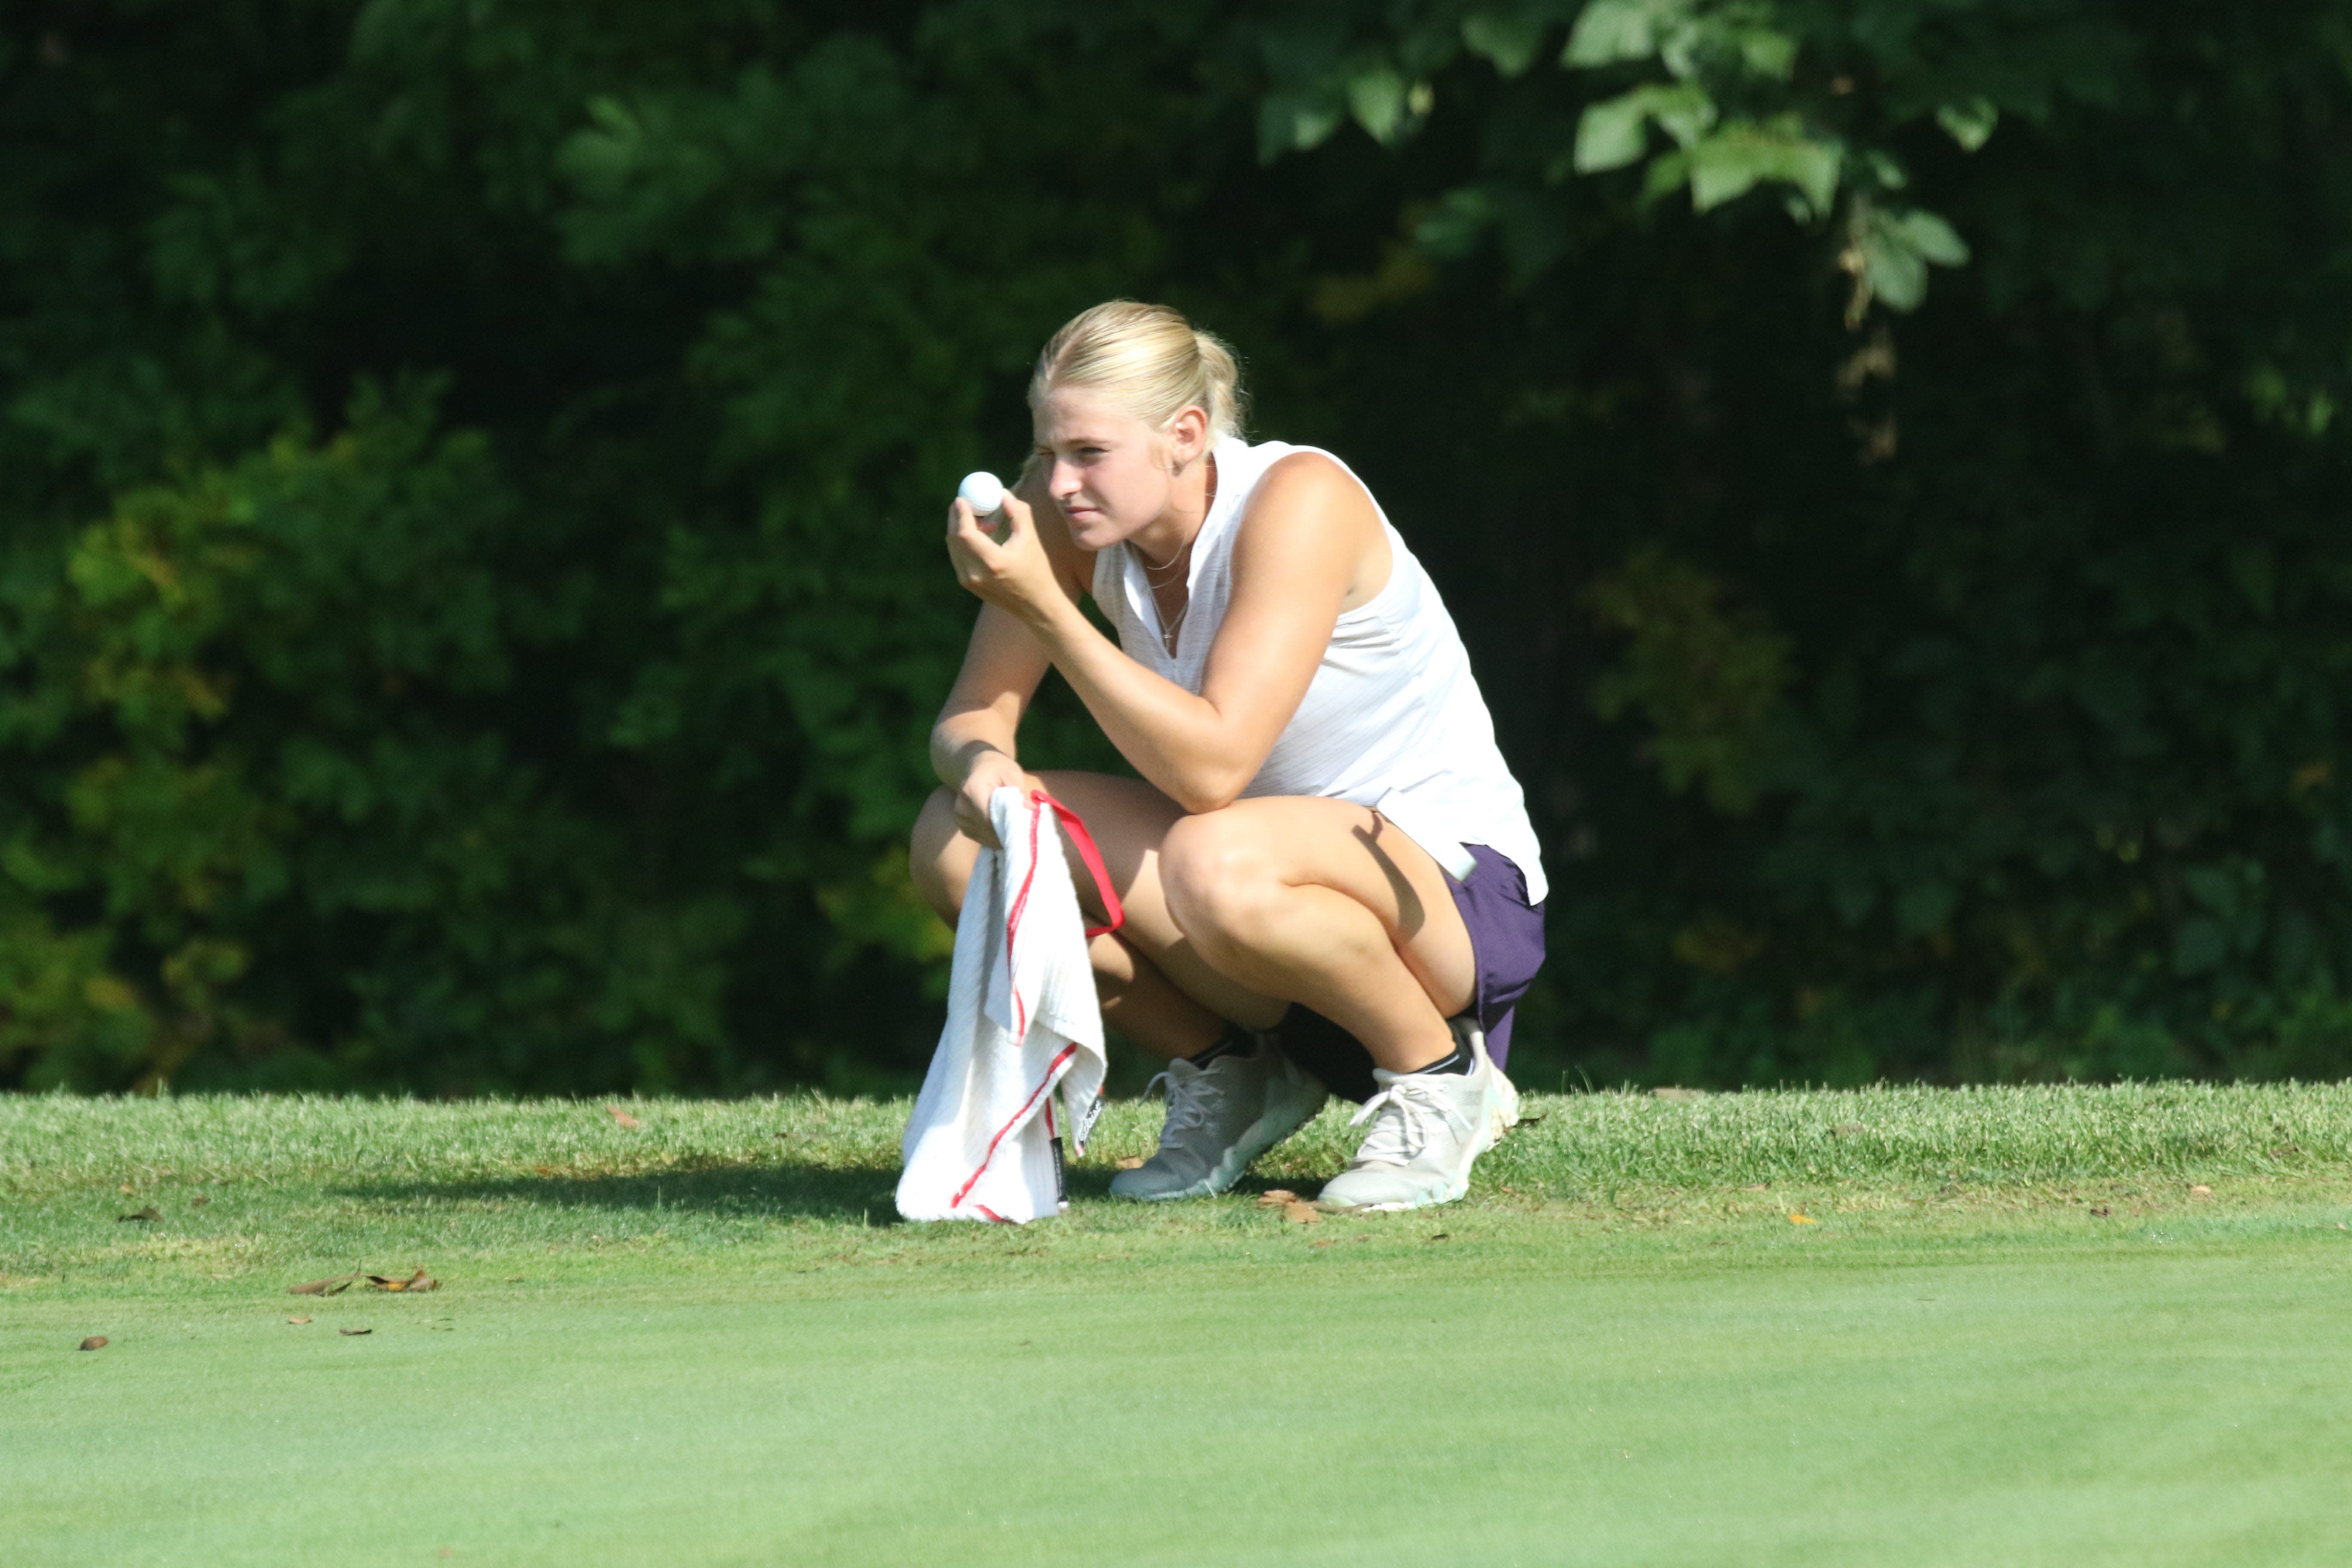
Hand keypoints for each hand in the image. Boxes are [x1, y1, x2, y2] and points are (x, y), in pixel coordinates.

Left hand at [946, 492, 1060, 624]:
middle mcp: (975, 574)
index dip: (961, 513)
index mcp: (992, 562)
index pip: (965, 533)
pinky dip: (964, 543)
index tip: (963, 498)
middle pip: (954, 538)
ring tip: (985, 523)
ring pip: (954, 547)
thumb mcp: (1030, 539)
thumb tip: (1002, 493)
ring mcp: (969, 582)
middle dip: (957, 517)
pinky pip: (958, 557)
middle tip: (967, 503)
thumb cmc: (1037, 571)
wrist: (1036, 606)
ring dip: (962, 530)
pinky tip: (983, 537)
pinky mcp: (968, 585)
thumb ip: (1017, 512)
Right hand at [953, 746, 1028, 849]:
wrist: (978, 766)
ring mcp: (959, 817)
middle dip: (1006, 833)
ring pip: (984, 836)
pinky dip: (993, 837)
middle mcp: (962, 806)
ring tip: (1015, 830)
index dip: (1007, 827)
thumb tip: (1032, 810)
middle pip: (987, 829)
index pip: (989, 818)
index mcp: (973, 790)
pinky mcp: (962, 824)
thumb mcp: (1012, 773)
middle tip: (1024, 833)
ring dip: (1000, 837)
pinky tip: (1004, 831)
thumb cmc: (997, 768)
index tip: (1024, 829)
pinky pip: (980, 837)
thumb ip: (1020, 792)